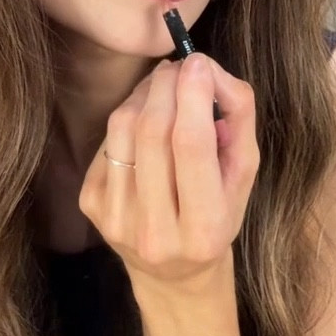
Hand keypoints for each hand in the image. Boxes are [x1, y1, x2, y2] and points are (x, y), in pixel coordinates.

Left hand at [78, 53, 259, 289]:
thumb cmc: (218, 215)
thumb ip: (239, 121)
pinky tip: (146, 123)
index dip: (193, 95)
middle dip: (166, 86)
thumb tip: (209, 73)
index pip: (192, 147)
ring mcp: (116, 220)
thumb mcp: (243, 175)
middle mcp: (155, 232)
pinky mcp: (91, 206)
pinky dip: (128, 120)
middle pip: (153, 133)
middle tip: (180, 66)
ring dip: (144, 94)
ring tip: (163, 86)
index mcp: (204, 229)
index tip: (198, 61)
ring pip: (123, 130)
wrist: (174, 273)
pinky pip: (107, 142)